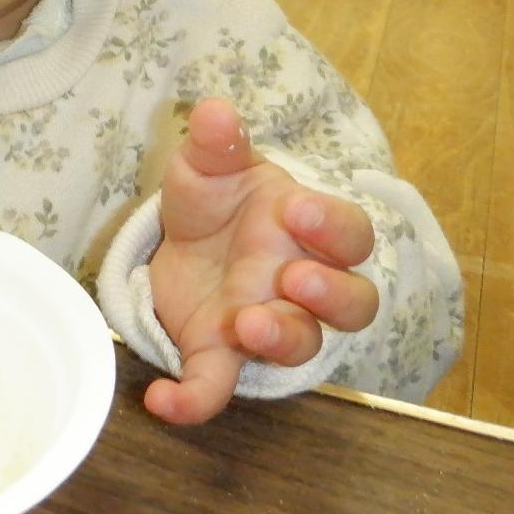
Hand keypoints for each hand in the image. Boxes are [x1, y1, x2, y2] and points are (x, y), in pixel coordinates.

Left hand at [145, 99, 378, 424]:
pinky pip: (219, 387)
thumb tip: (216, 112)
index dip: (332, 227)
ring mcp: (266, 323)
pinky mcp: (221, 356)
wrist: (185, 241)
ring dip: (281, 337)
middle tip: (293, 275)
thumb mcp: (211, 167)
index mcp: (309, 230)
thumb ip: (218, 144)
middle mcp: (302, 284)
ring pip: (302, 345)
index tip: (293, 209)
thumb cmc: (219, 202)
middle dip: (330, 293)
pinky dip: (194, 401)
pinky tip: (161, 398)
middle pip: (353, 304)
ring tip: (246, 322)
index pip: (351, 235)